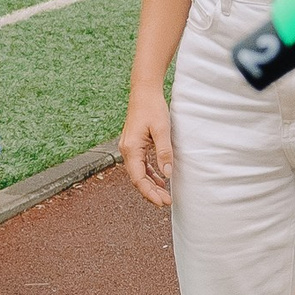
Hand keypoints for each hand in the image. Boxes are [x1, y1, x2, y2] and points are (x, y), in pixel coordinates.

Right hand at [120, 83, 174, 208]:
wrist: (144, 92)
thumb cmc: (153, 108)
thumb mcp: (162, 129)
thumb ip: (164, 152)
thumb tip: (167, 173)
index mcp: (131, 149)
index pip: (138, 178)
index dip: (149, 193)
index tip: (162, 202)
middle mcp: (127, 150)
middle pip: (137, 179)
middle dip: (151, 192)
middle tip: (167, 202)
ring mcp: (129, 148)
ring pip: (139, 173)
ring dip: (151, 185)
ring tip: (165, 195)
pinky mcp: (134, 145)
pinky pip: (141, 165)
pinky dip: (150, 174)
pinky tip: (160, 180)